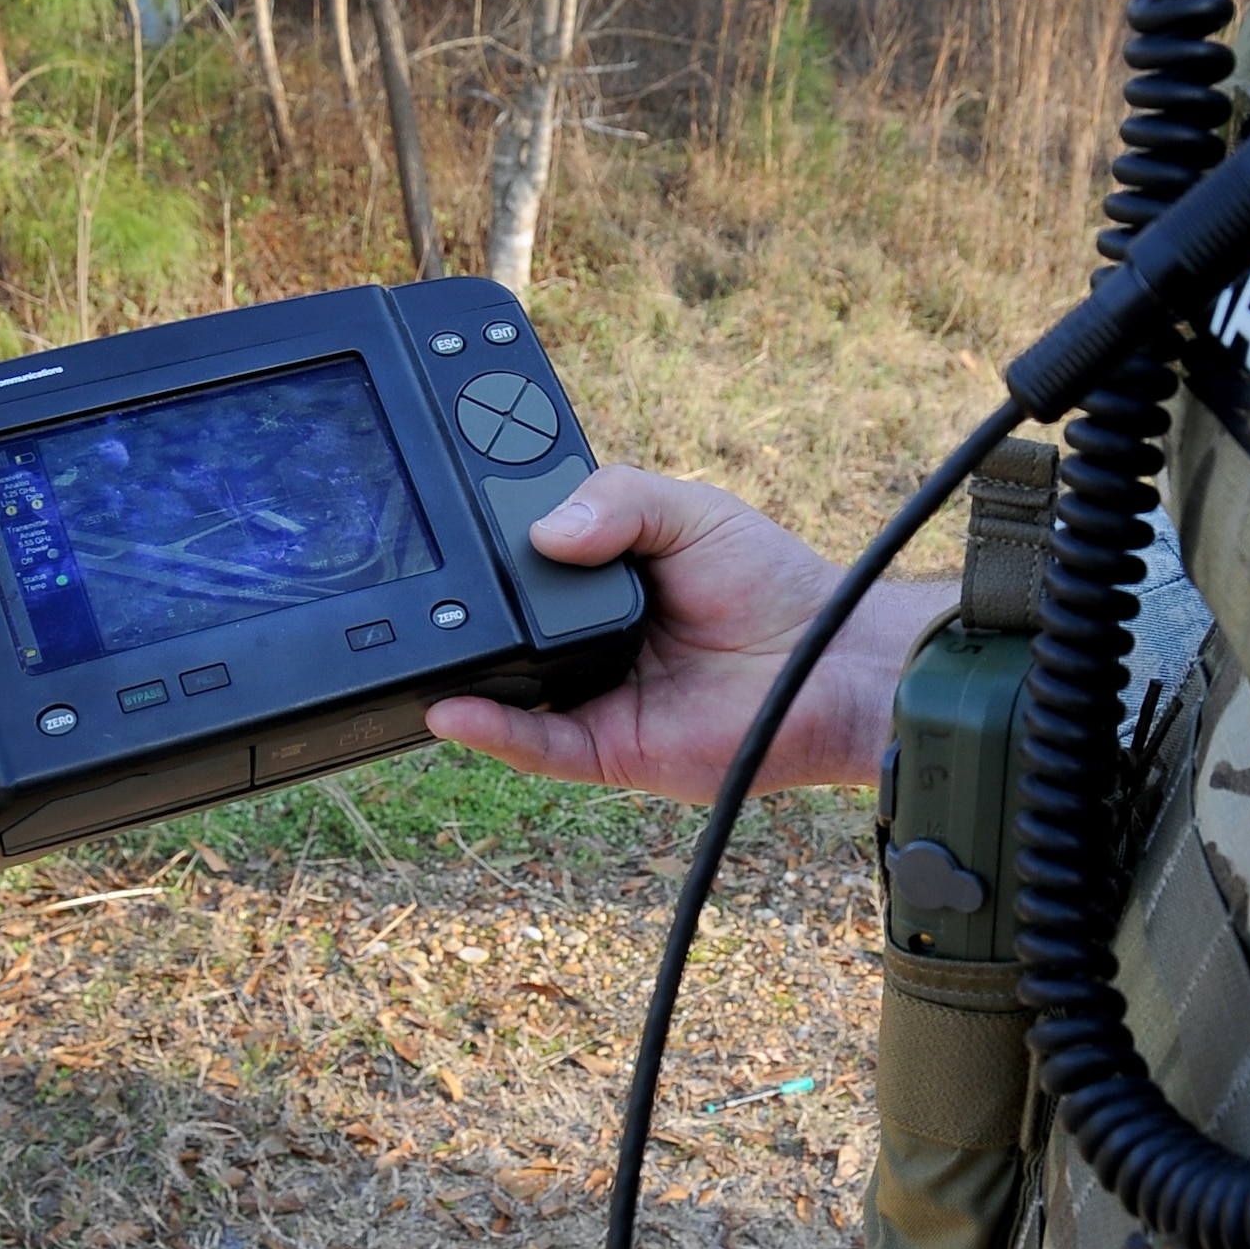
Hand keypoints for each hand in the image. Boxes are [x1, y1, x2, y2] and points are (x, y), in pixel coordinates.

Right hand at [425, 464, 955, 801]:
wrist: (829, 661)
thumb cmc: (772, 585)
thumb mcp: (688, 510)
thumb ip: (617, 498)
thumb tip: (546, 532)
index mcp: (599, 583)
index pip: (523, 570)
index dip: (485, 553)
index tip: (436, 529)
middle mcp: (587, 642)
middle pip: (506, 632)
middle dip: (462, 615)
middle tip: (421, 590)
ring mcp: (593, 700)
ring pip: (508, 695)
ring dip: (464, 678)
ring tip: (420, 650)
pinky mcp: (608, 750)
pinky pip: (538, 746)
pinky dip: (493, 732)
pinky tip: (458, 711)